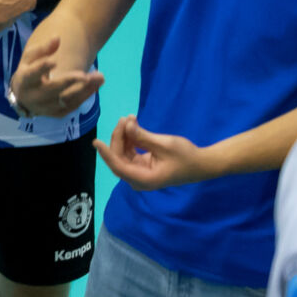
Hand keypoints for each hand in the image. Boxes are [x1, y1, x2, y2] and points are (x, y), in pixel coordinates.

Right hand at [10, 31, 102, 118]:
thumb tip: (57, 39)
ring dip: (84, 89)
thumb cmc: (29, 71)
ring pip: (66, 100)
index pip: (32, 74)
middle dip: (69, 81)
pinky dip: (85, 95)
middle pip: (52, 89)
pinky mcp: (56, 114)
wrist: (25, 97)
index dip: (42, 68)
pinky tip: (96, 85)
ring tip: (100, 77)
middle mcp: (33, 97)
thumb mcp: (31, 58)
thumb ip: (43, 49)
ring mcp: (45, 108)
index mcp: (24, 80)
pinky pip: (72, 106)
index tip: (54, 62)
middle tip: (86, 75)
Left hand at [95, 115, 216, 189]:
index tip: (96, 142)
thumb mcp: (164, 144)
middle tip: (125, 118)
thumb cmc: (185, 156)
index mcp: (143, 178)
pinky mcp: (142, 166)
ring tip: (130, 118)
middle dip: (119, 137)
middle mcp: (138, 179)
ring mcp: (139, 173)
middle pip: (119, 158)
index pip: (118, 166)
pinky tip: (133, 125)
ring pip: (123, 154)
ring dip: (124, 136)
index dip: (106, 153)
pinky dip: (130, 140)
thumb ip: (143, 136)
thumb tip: (126, 125)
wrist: (201, 164)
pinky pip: (130, 153)